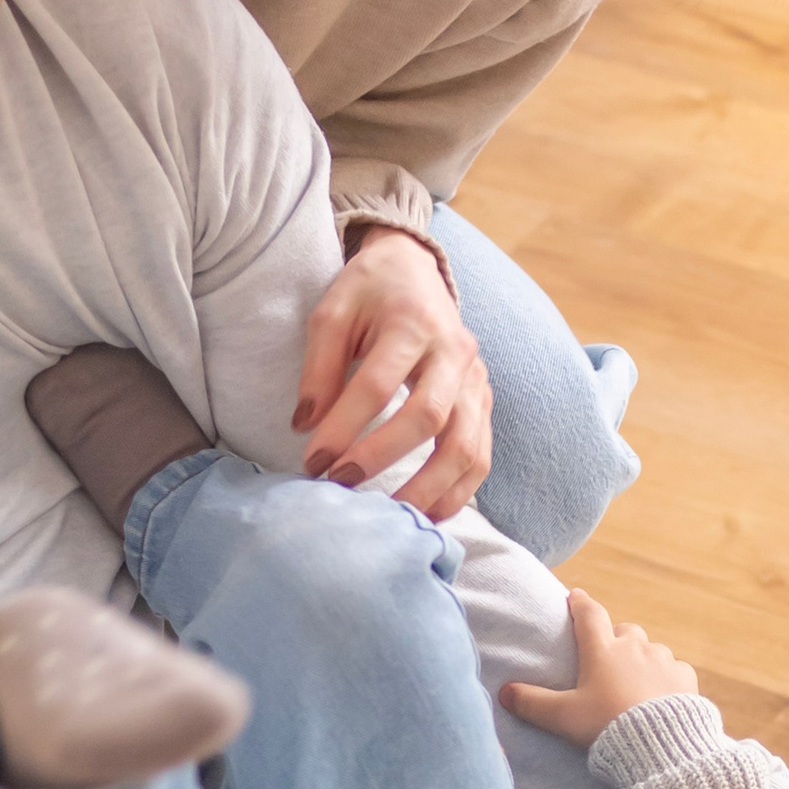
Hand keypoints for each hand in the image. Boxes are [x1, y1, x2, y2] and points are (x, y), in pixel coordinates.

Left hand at [295, 227, 491, 516]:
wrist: (416, 270)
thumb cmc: (368, 292)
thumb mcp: (332, 312)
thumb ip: (318, 368)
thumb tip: (304, 427)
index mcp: (412, 323)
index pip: (377, 385)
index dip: (343, 428)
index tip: (312, 462)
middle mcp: (453, 351)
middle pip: (428, 417)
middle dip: (382, 459)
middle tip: (342, 487)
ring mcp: (476, 379)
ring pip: (465, 444)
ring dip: (429, 489)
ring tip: (392, 518)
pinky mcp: (484, 401)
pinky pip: (481, 454)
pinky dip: (459, 490)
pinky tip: (429, 514)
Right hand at [499, 588, 697, 749]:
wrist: (658, 746)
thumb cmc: (606, 727)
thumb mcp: (563, 717)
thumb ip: (532, 703)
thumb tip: (504, 693)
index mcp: (602, 651)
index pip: (588, 615)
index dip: (580, 604)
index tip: (575, 595)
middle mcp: (634, 647)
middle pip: (625, 631)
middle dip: (616, 639)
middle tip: (609, 660)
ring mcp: (663, 660)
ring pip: (651, 650)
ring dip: (642, 661)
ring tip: (635, 686)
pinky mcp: (685, 677)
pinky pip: (675, 670)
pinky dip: (666, 679)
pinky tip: (661, 697)